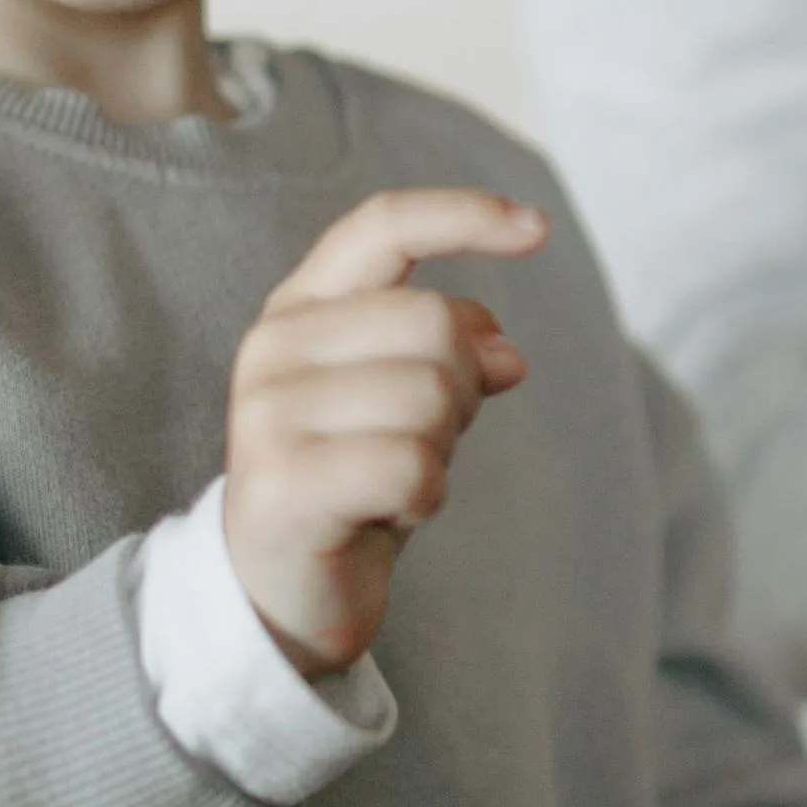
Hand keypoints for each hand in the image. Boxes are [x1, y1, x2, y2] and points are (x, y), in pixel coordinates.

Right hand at [221, 188, 542, 674]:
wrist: (281, 590)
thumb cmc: (354, 480)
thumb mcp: (409, 398)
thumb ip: (447, 349)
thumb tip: (504, 351)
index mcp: (302, 307)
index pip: (383, 227)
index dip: (463, 216)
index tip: (537, 229)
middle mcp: (274, 346)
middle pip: (434, 325)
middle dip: (462, 390)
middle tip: (422, 442)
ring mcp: (269, 414)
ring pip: (431, 399)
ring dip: (439, 452)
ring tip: (393, 481)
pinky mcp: (282, 485)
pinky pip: (412, 469)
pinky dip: (425, 499)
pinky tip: (387, 515)